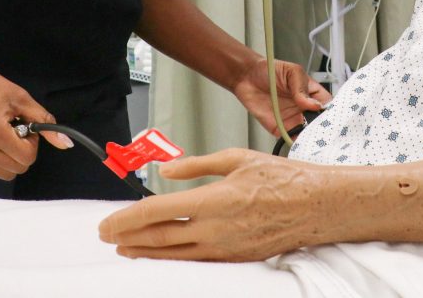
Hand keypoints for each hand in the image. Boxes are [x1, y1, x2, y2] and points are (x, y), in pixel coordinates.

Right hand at [0, 66, 72, 179]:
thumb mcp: (22, 100)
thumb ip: (44, 122)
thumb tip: (67, 144)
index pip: (27, 158)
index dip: (31, 143)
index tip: (23, 128)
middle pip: (16, 169)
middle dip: (20, 152)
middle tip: (12, 131)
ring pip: (2, 175)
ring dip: (7, 158)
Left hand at [98, 148, 334, 260]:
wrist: (316, 206)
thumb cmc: (282, 179)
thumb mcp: (236, 158)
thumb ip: (196, 165)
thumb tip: (166, 170)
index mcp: (212, 199)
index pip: (155, 212)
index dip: (126, 218)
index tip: (107, 222)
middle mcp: (214, 229)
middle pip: (158, 238)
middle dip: (127, 238)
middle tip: (106, 236)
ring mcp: (224, 249)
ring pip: (173, 256)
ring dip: (144, 253)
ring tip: (125, 250)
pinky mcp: (235, 259)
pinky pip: (195, 263)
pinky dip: (172, 260)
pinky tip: (161, 257)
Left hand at [231, 58, 330, 135]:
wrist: (246, 76)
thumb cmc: (270, 71)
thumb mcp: (292, 72)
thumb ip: (302, 89)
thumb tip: (314, 105)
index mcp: (312, 94)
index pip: (328, 106)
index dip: (333, 113)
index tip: (336, 120)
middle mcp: (304, 109)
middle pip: (320, 124)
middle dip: (325, 130)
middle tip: (326, 134)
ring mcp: (293, 120)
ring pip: (308, 134)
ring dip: (312, 139)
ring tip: (315, 141)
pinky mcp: (280, 129)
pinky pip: (291, 140)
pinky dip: (296, 144)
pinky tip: (301, 145)